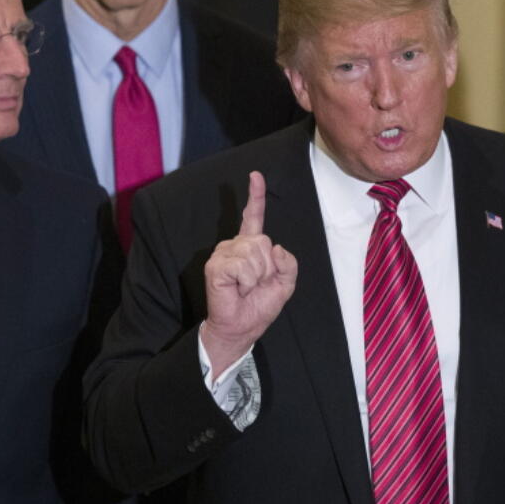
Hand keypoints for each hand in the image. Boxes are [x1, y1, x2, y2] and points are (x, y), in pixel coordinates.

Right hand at [201, 172, 296, 372]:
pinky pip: (242, 265)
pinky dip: (247, 281)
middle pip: (263, 240)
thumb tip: (276, 248)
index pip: (254, 217)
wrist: (242, 328)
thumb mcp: (285, 284)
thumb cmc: (259, 306)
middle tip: (257, 284)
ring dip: (257, 276)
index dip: (255, 196)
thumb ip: (288, 264)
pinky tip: (239, 289)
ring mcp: (223, 254)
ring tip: (246, 288)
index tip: (256, 175)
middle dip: (268, 267)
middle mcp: (235, 246)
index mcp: (251, 247)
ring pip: (254, 252)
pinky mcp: (215, 266)